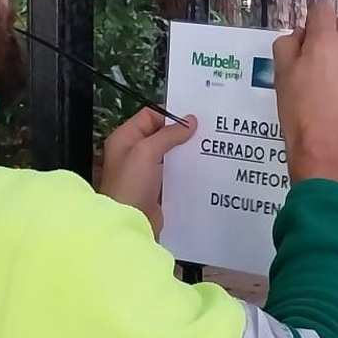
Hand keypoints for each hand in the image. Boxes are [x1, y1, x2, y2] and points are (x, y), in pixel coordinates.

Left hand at [99, 107, 197, 237]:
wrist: (128, 222)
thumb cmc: (132, 183)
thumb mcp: (146, 151)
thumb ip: (168, 134)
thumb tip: (191, 121)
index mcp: (125, 138)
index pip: (150, 116)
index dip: (171, 114)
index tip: (195, 116)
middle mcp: (135, 152)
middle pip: (162, 135)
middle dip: (183, 133)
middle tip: (209, 130)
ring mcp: (147, 171)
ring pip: (170, 154)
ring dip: (187, 151)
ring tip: (211, 147)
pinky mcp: (158, 188)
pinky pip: (175, 173)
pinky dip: (187, 169)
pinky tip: (205, 167)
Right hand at [272, 1, 337, 189]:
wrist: (326, 150)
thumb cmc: (298, 113)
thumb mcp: (280, 75)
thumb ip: (287, 44)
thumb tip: (301, 36)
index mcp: (324, 40)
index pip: (322, 8)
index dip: (313, 20)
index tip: (309, 34)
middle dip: (334, 34)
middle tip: (321, 58)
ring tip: (336, 79)